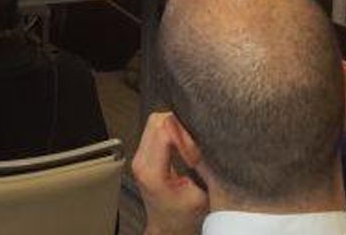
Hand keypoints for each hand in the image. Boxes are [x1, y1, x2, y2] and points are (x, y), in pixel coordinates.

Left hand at [132, 112, 208, 234]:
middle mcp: (140, 161)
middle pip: (156, 121)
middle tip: (193, 144)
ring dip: (175, 127)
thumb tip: (207, 141)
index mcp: (152, 172)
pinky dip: (170, 132)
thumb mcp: (200, 195)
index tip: (195, 152)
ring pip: (154, 122)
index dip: (185, 136)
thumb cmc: (182, 217)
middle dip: (180, 127)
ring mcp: (138, 157)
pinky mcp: (142, 155)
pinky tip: (181, 146)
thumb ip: (203, 168)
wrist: (167, 228)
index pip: (164, 132)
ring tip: (188, 146)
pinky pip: (154, 130)